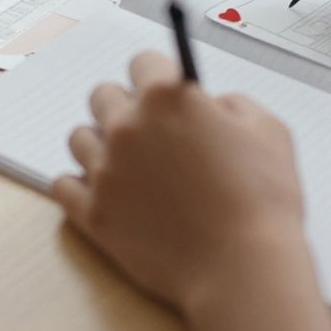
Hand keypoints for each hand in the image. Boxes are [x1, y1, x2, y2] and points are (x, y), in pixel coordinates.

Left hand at [51, 52, 306, 312]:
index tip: (168, 95)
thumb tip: (210, 105)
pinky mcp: (93, 214)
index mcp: (166, 97)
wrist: (244, 268)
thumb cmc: (262, 200)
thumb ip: (232, 104)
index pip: (142, 62)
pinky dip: (80, 185)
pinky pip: (62, 184)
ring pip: (79, 138)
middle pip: (104, 95)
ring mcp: (105, 171)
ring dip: (101, 144)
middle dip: (127, 107)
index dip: (161, 76)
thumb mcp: (268, 129)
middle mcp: (127, 127)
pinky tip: (107, 191)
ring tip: (131, 166)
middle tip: (151, 132)